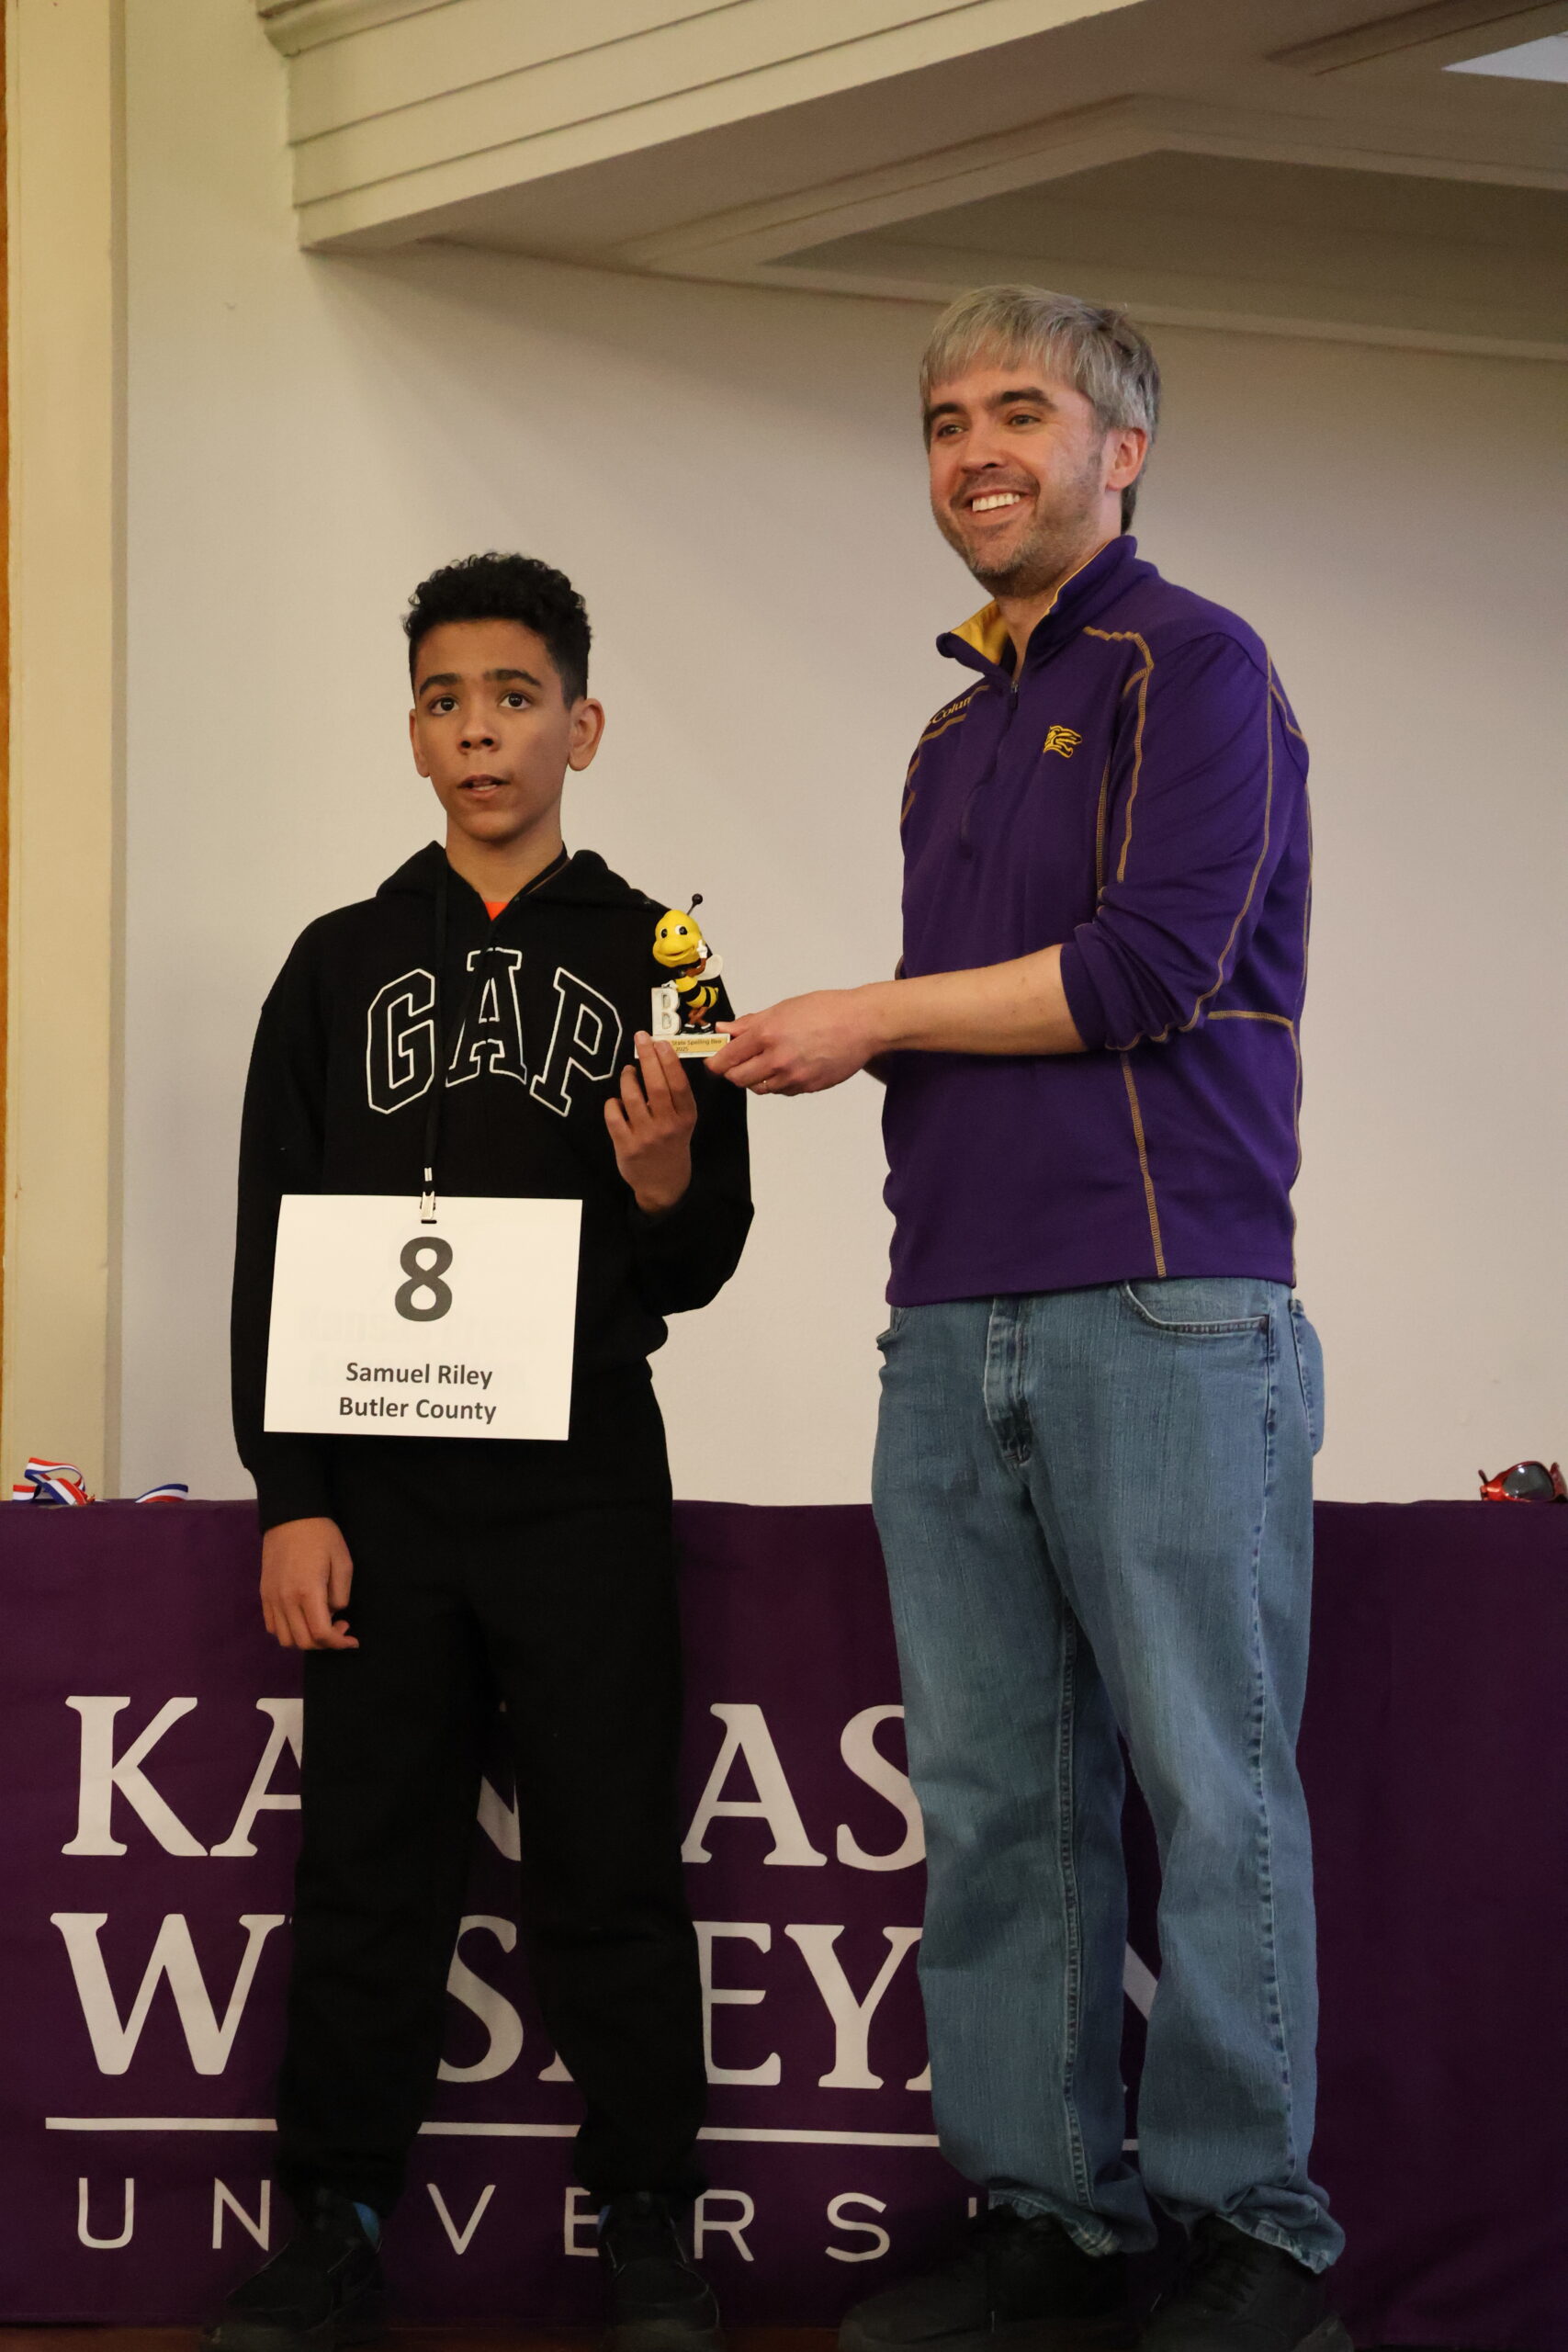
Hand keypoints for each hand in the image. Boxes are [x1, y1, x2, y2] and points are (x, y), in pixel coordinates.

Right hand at [260, 1517, 358, 1650]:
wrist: (290, 1517)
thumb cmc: (321, 1536)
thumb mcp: (343, 1562)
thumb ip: (341, 1594)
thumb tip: (334, 1612)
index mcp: (308, 1591)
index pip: (321, 1634)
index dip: (339, 1643)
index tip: (352, 1640)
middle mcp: (286, 1600)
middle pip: (303, 1642)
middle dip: (326, 1643)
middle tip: (340, 1626)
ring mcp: (272, 1599)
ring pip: (285, 1639)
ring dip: (306, 1639)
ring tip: (320, 1622)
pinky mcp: (264, 1595)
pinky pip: (272, 1627)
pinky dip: (289, 1631)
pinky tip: (302, 1617)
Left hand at [605, 1033, 695, 1213]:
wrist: (663, 1184)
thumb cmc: (673, 1144)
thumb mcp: (684, 1122)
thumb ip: (675, 1097)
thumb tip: (658, 1058)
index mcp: (685, 1118)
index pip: (679, 1084)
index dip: (669, 1061)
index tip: (660, 1042)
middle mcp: (667, 1126)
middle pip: (656, 1086)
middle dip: (647, 1057)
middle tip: (640, 1038)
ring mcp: (645, 1137)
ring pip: (631, 1097)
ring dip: (628, 1078)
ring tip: (628, 1071)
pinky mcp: (626, 1146)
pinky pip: (614, 1115)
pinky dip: (612, 1103)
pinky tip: (617, 1102)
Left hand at [709, 989, 881, 1094]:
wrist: (862, 1024)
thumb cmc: (826, 1010)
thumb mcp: (783, 1009)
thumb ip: (750, 1023)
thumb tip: (724, 1030)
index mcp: (767, 1034)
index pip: (728, 1058)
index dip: (716, 1062)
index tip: (714, 1061)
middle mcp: (777, 1059)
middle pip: (738, 1079)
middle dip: (733, 1072)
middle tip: (739, 1062)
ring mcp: (793, 1077)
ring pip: (761, 1088)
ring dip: (757, 1078)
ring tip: (768, 1062)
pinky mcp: (808, 1087)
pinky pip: (783, 1091)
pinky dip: (779, 1082)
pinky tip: (789, 1067)